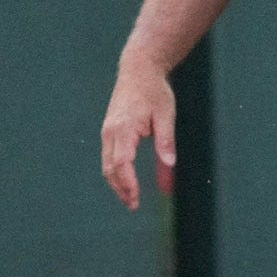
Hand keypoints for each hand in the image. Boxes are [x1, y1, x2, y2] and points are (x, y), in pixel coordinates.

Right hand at [100, 66, 176, 210]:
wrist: (138, 71)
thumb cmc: (154, 91)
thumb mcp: (166, 114)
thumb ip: (166, 141)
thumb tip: (170, 165)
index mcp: (124, 128)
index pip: (122, 163)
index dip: (127, 183)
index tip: (135, 198)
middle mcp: (110, 132)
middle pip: (110, 168)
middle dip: (120, 189)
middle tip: (133, 206)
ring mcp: (107, 131)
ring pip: (107, 164)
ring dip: (117, 183)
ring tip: (130, 198)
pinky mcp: (109, 131)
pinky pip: (109, 156)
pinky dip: (115, 172)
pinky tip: (126, 182)